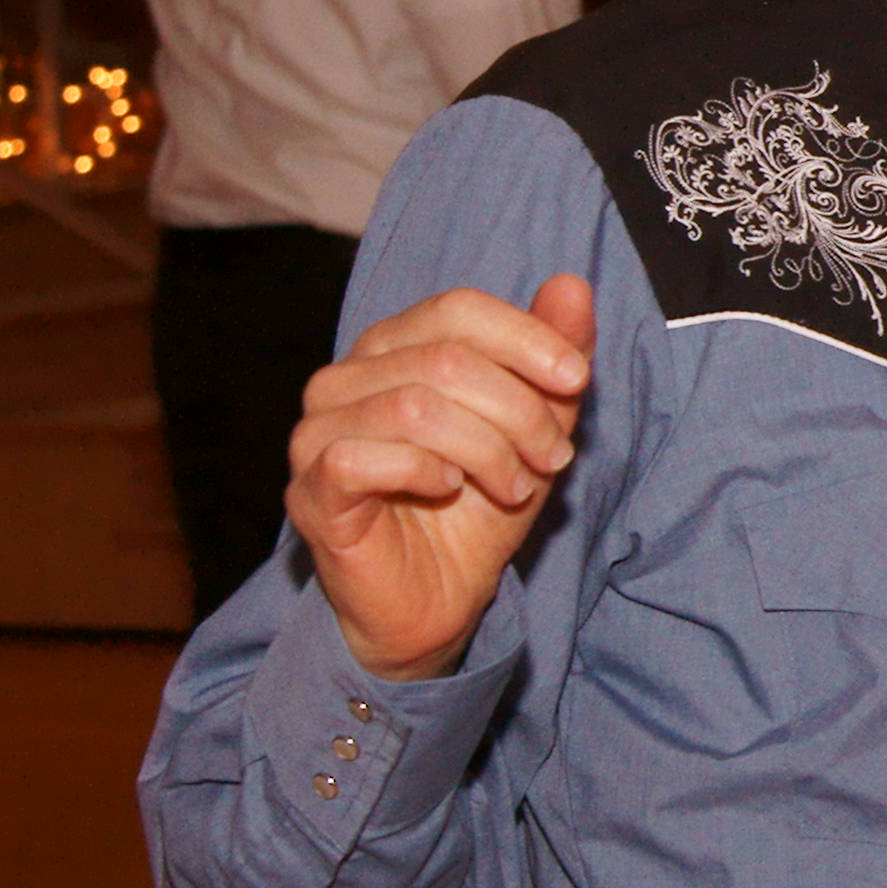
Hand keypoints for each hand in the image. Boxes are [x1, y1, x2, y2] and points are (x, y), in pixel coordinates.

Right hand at [290, 276, 595, 681]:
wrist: (441, 602)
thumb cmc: (478, 510)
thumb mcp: (536, 428)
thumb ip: (553, 358)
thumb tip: (571, 286)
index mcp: (393, 348)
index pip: (456, 309)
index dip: (524, 337)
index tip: (576, 380)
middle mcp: (344, 379)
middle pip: (445, 360)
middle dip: (519, 410)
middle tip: (552, 457)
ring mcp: (317, 434)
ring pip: (415, 406)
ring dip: (487, 450)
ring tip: (514, 486)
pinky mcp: (310, 489)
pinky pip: (364, 457)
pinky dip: (427, 472)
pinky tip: (449, 492)